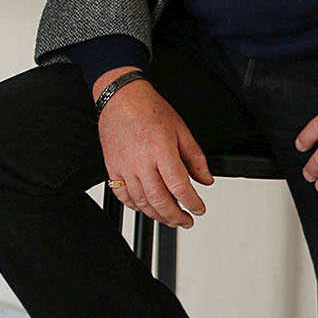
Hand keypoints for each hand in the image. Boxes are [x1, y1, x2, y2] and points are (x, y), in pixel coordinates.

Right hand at [98, 71, 212, 227]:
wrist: (120, 97)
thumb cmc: (148, 108)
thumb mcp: (181, 129)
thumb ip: (195, 157)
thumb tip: (205, 179)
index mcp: (161, 150)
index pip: (179, 187)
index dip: (192, 203)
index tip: (199, 209)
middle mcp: (141, 161)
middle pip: (160, 200)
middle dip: (176, 217)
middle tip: (186, 221)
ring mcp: (124, 166)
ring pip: (141, 202)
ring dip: (157, 215)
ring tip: (169, 218)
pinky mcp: (112, 167)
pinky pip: (122, 194)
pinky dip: (134, 206)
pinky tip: (145, 207)